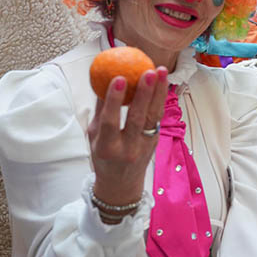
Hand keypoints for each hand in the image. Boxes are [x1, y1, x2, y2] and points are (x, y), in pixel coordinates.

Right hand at [89, 67, 168, 207]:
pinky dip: (160, 99)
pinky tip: (163, 82)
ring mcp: (145, 146)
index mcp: (107, 148)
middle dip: (144, 93)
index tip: (118, 78)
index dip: (114, 100)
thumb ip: (100, 111)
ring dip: (158, 92)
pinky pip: (158, 117)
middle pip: (137, 118)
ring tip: (160, 70)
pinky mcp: (156, 142)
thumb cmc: (103, 156)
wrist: (121, 185)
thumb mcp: (94, 138)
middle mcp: (128, 148)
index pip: (111, 122)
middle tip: (147, 71)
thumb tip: (101, 80)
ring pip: (153, 116)